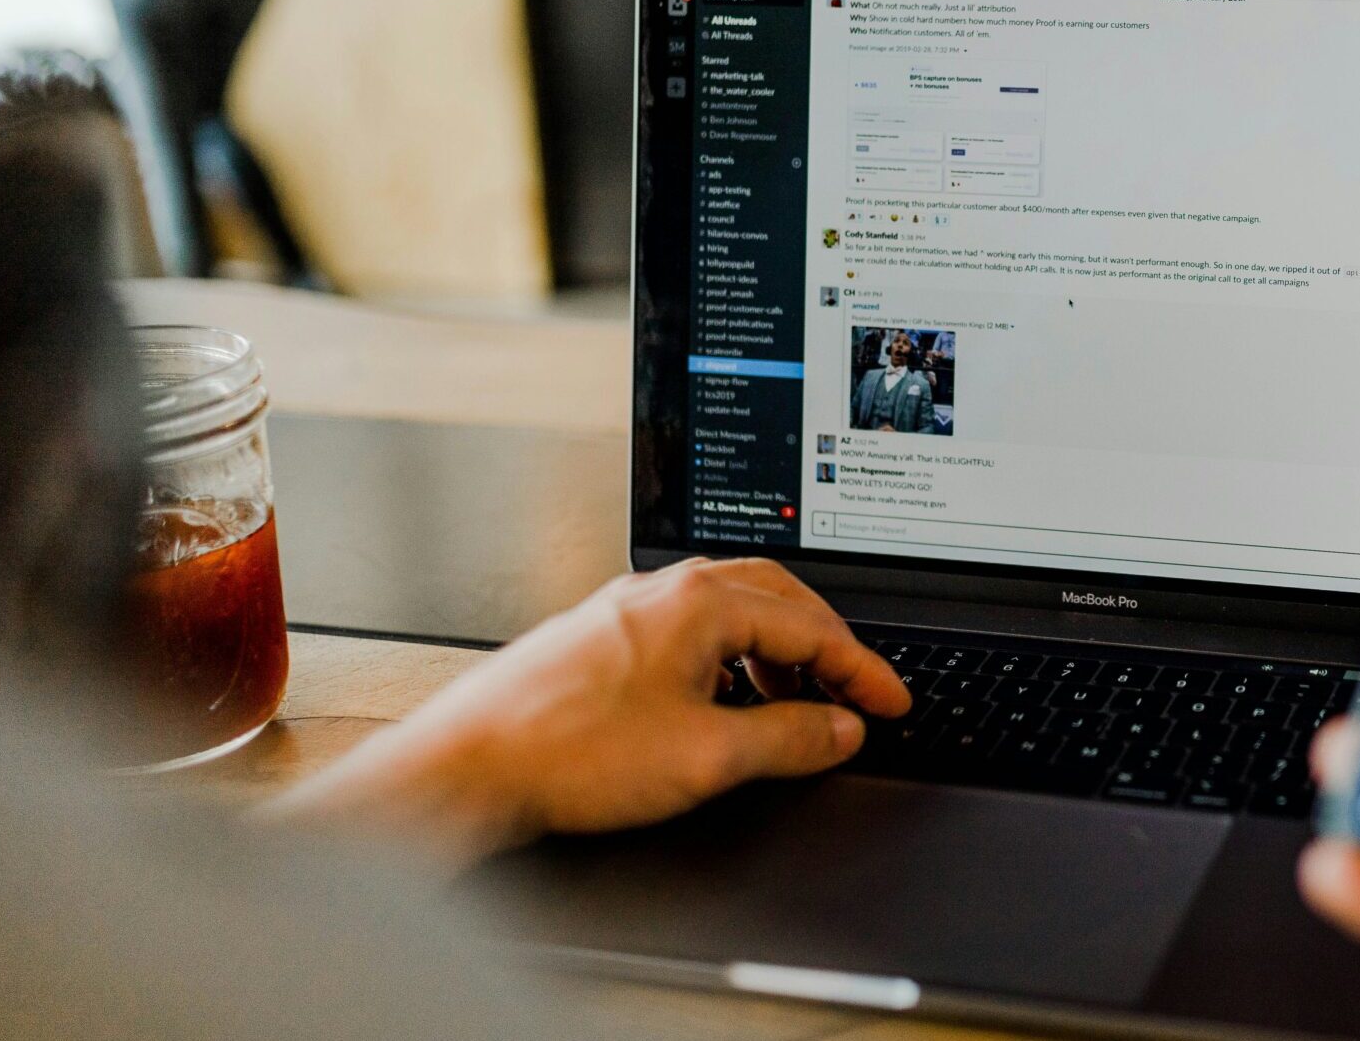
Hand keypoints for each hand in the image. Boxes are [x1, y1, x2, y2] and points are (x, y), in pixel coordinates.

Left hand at [260, 558, 908, 869]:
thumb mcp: (707, 756)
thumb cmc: (567, 752)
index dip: (861, 670)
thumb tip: (841, 727)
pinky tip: (726, 707)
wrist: (467, 767)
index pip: (809, 625)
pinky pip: (689, 635)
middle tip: (857, 690)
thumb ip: (790, 739)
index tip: (891, 702)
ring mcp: (627, 612)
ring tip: (798, 708)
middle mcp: (662, 592)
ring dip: (776, 656)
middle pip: (775, 600)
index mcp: (698, 601)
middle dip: (826, 646)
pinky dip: (730, 664)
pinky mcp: (600, 641)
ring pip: (729, 615)